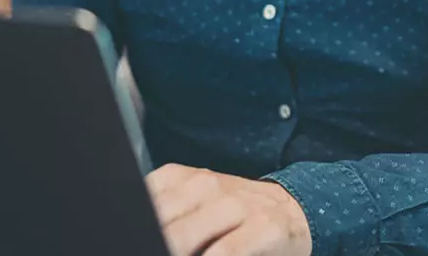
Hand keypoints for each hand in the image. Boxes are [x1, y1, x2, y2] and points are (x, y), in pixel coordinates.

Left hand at [145, 163, 312, 255]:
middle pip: (161, 220)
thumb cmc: (232, 214)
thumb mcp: (192, 203)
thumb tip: (138, 229)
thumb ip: (167, 213)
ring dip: (175, 250)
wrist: (290, 209)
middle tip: (153, 250)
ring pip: (185, 235)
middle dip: (155, 241)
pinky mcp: (263, 227)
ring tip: (171, 255)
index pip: (145, 200)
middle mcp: (205, 186)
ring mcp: (235, 205)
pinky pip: (226, 251)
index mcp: (180, 179)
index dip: (141, 225)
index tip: (137, 239)